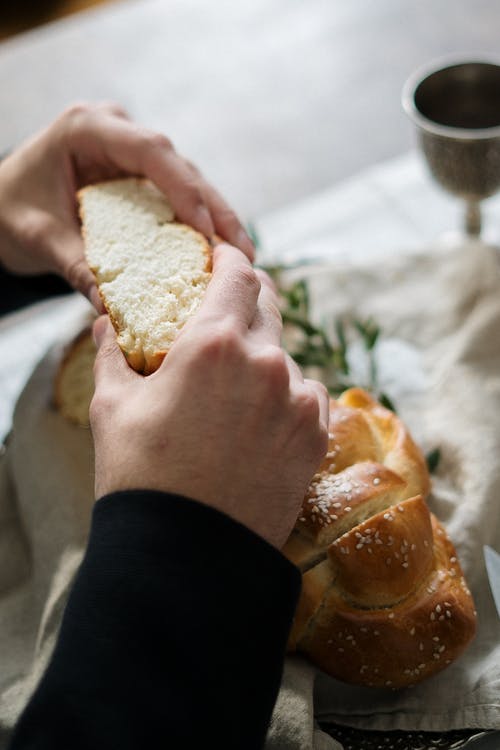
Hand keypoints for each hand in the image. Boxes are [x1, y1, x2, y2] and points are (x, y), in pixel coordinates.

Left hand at [0, 102, 253, 308]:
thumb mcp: (38, 238)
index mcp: (87, 128)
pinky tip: (219, 250)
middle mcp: (116, 133)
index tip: (208, 228)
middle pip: (179, 166)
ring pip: (186, 179)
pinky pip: (176, 194)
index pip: (150, 150)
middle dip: (215, 208)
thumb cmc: (11, 209)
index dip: (185, 187)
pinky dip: (197, 222)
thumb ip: (74, 267)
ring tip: (242, 255)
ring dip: (215, 216)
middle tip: (242, 251)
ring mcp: (130, 152)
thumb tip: (111, 310)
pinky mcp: (138, 175)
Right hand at [90, 244, 328, 548]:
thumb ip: (112, 352)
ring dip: (265, 359)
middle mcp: (267, 362)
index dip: (230, 259)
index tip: (222, 259)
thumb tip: (106, 323)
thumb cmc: (143, 477)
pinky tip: (259, 420)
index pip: (238, 272)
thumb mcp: (114, 407)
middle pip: (269, 305)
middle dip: (248, 302)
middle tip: (227, 318)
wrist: (187, 554)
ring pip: (287, 355)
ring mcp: (298, 399)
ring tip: (235, 391)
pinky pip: (308, 394)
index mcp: (216, 342)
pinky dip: (287, 395)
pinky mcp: (316, 434)